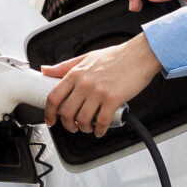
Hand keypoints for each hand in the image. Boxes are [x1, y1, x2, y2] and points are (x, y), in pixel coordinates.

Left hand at [41, 34, 162, 134]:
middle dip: (68, 125)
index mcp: (76, 73)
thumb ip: (65, 66)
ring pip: (83, 119)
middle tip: (72, 126)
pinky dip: (99, 130)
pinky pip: (102, 121)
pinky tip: (100, 130)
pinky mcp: (114, 99)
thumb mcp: (86, 57)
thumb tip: (46, 70)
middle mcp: (85, 83)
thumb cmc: (117, 56)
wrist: (140, 55)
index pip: (54, 97)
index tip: (50, 119)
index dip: (49, 113)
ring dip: (84, 128)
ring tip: (88, 127)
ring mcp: (99, 92)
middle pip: (67, 113)